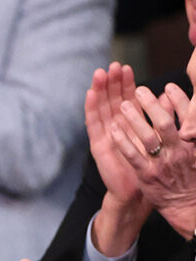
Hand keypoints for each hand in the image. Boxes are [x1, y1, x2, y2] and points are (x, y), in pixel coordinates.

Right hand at [88, 63, 152, 255]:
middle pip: (111, 100)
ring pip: (101, 108)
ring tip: (100, 74)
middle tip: (113, 66)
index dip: (126, 83)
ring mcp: (105, 135)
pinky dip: (90, 108)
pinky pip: (93, 124)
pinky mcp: (98, 145)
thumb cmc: (151, 168)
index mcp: (129, 125)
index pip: (126, 99)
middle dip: (112, 82)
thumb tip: (170, 94)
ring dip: (99, 90)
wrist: (138, 194)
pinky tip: (90, 95)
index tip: (127, 68)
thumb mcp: (161, 138)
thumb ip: (164, 116)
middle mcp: (115, 127)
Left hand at [109, 83, 195, 238]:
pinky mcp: (146, 174)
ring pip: (147, 137)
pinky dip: (122, 140)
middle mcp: (178, 152)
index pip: (187, 117)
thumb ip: (188, 126)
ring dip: (134, 119)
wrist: (185, 204)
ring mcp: (161, 163)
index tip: (169, 86)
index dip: (179, 100)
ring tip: (122, 104)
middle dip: (151, 105)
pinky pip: (132, 155)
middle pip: (164, 123)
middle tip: (139, 89)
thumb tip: (177, 102)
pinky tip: (113, 128)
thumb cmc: (188, 172)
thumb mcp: (193, 149)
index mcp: (192, 143)